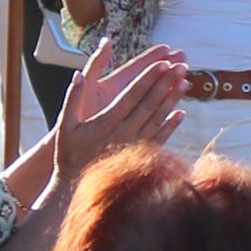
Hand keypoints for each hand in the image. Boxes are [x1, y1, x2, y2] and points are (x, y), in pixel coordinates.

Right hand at [56, 37, 181, 173]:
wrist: (75, 187)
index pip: (132, 94)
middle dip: (166, 83)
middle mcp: (123, 133)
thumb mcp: (65, 124)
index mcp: (107, 122)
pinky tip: (181, 114)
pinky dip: (171, 126)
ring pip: (157, 119)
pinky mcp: (139, 157)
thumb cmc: (69, 153)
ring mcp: (133, 146)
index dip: (149, 78)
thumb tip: (79, 75)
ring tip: (185, 82)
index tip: (163, 63)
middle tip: (181, 65)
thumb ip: (73, 98)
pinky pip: (159, 139)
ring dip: (172, 100)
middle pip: (149, 103)